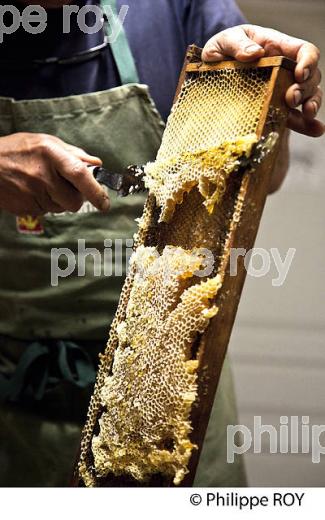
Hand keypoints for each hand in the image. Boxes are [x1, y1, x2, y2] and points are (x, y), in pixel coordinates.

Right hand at [0, 132, 109, 215]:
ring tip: (43, 185)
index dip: (96, 191)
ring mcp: (31, 194)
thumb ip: (73, 154)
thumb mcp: (45, 142)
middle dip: (75, 198)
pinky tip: (32, 191)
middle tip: (66, 187)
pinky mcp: (24, 208)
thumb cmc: (18, 150)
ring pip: (60, 209)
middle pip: (74, 201)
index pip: (80, 175)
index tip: (105, 203)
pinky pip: (45, 213)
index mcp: (50, 154)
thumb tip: (97, 164)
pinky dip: (44, 204)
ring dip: (58, 201)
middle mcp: (42, 175)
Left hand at [202, 25, 323, 137]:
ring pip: (308, 96)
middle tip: (291, 98)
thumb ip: (237, 44)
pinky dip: (307, 125)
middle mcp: (285, 69)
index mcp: (277, 48)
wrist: (208, 74)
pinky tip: (315, 130)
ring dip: (311, 104)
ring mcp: (283, 90)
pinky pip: (295, 118)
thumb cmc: (220, 51)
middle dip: (305, 88)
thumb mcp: (223, 42)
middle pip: (310, 76)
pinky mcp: (276, 109)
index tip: (299, 73)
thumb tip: (255, 53)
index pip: (304, 50)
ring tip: (306, 113)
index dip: (308, 61)